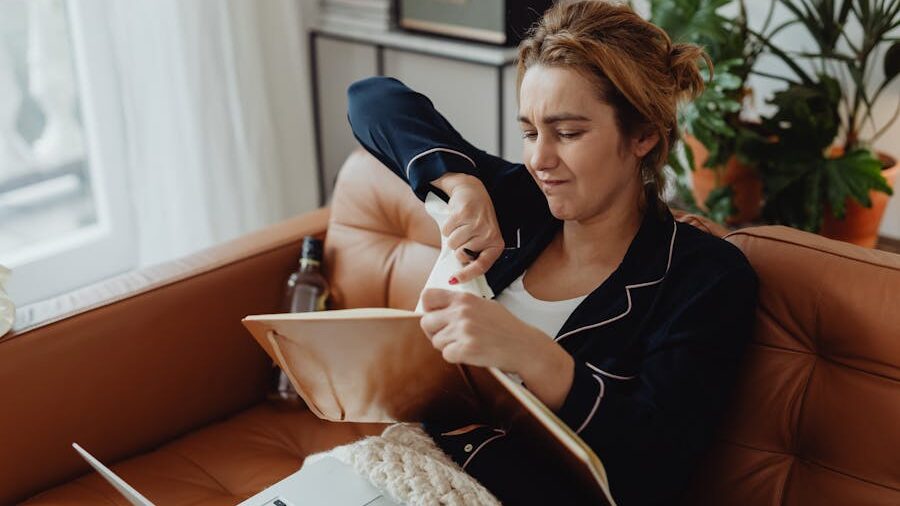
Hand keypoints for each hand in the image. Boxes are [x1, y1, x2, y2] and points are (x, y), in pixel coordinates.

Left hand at [420, 289, 542, 370]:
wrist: (524, 346)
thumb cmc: (506, 328)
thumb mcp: (484, 305)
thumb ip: (462, 305)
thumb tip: (440, 309)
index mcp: (464, 298)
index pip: (428, 296)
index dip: (428, 309)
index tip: (435, 317)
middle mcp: (461, 311)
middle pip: (426, 322)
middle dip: (435, 332)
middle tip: (451, 337)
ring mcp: (463, 330)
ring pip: (436, 341)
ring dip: (448, 346)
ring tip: (467, 344)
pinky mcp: (466, 348)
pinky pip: (446, 355)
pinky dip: (456, 357)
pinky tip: (471, 353)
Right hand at [431, 173, 503, 283]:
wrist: (473, 192)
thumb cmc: (476, 221)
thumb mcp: (481, 239)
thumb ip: (474, 255)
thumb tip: (456, 276)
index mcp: (496, 245)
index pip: (482, 266)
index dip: (466, 275)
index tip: (453, 280)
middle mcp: (490, 235)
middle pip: (461, 255)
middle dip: (458, 249)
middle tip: (463, 237)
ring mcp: (477, 223)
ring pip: (452, 244)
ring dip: (452, 236)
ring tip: (461, 227)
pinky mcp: (464, 213)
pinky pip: (447, 231)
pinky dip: (447, 227)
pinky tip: (456, 219)